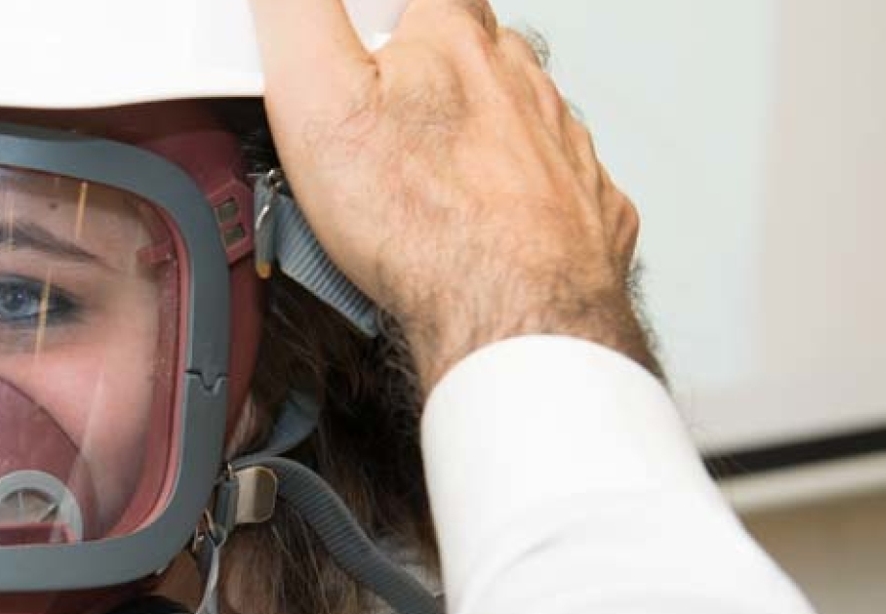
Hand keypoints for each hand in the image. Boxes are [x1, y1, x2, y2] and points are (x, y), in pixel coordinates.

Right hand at [250, 0, 651, 392]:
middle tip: (378, 130)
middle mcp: (521, 82)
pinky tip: (484, 222)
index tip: (359, 60)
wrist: (512, 312)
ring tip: (422, 186)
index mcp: (457, 41)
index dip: (386, 19)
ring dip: (480, 133)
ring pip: (519, 115)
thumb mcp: (316, 94)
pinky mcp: (587, 206)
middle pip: (475, 51)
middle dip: (432, 75)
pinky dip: (523, 196)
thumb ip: (298, 16)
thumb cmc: (421, 218)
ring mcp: (562, 144)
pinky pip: (558, 183)